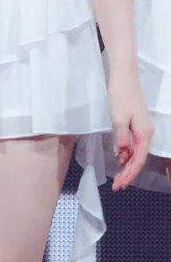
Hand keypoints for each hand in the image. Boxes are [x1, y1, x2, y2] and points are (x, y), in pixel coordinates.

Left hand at [108, 70, 153, 190]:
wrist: (124, 76)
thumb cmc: (121, 96)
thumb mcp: (118, 120)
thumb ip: (122, 140)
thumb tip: (124, 159)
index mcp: (144, 134)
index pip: (138, 161)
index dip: (129, 175)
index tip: (119, 186)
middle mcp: (147, 133)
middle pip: (139, 159)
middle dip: (128, 174)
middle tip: (116, 186)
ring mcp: (143, 128)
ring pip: (137, 152)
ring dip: (127, 165)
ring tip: (117, 178)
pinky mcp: (137, 123)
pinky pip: (134, 144)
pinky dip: (128, 154)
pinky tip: (121, 159)